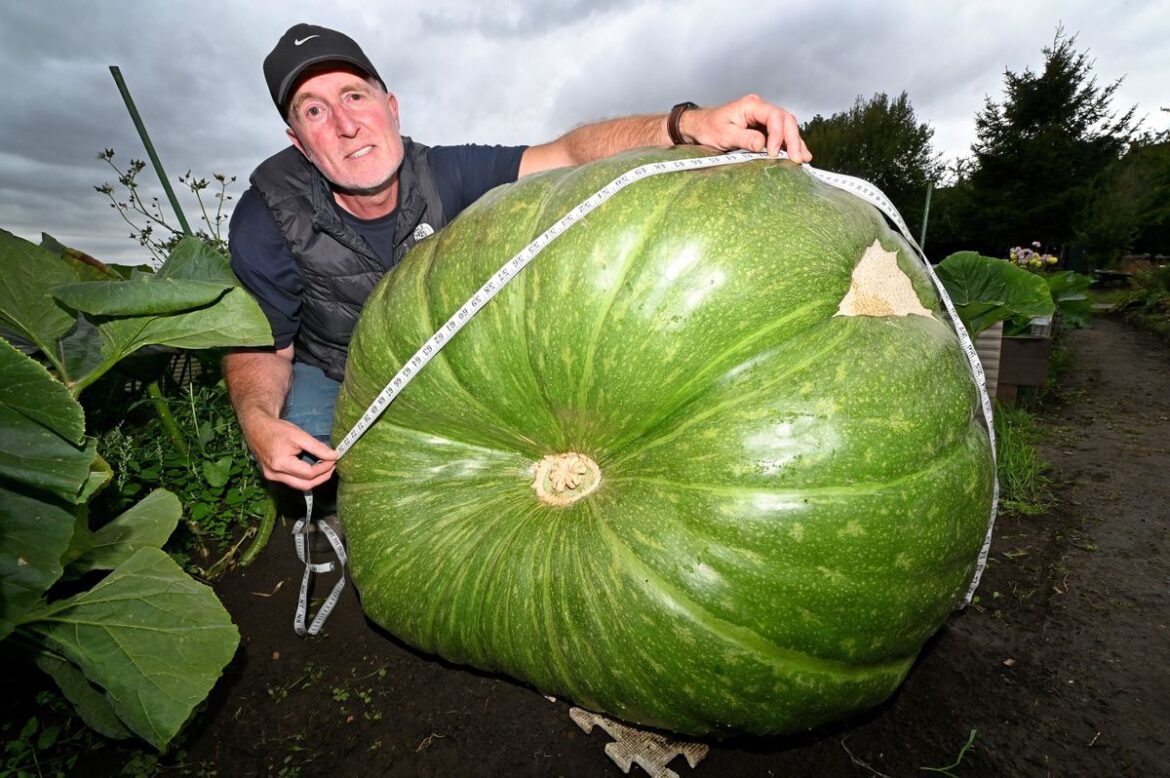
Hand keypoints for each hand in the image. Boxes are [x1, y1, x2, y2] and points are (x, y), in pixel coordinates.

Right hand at [243, 414, 337, 490]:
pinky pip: (292, 482)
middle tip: (332, 466)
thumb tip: (334, 456)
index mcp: (281, 463)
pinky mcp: (271, 476)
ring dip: (314, 479)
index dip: (324, 468)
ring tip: (325, 468)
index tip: (334, 459)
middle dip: (322, 477)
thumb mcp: (299, 435)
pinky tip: (312, 469)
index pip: (309, 473)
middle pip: (305, 485)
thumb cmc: (277, 429)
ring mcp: (271, 477)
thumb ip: (317, 447)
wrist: (257, 427)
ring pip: (299, 486)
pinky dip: (304, 478)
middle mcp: (274, 474)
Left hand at [683, 94, 811, 162]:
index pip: (774, 116)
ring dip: (795, 142)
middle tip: (796, 158)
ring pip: (787, 127)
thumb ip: (744, 138)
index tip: (773, 152)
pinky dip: (789, 144)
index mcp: (751, 105)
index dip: (778, 134)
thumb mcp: (724, 135)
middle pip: (786, 120)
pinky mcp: (764, 129)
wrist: (700, 126)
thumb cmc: (709, 128)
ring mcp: (764, 118)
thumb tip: (762, 145)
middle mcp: (760, 109)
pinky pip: (781, 134)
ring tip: (803, 158)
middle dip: (793, 139)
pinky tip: (799, 154)